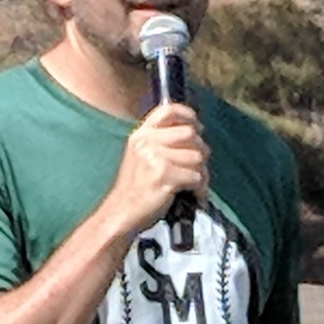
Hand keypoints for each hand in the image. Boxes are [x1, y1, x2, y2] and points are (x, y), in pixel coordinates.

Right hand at [104, 102, 209, 236]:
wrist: (122, 212)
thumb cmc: (136, 189)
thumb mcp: (142, 156)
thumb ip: (162, 142)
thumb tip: (195, 134)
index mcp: (142, 134)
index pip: (168, 110)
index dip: (188, 115)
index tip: (198, 127)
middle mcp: (147, 141)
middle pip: (190, 134)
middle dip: (201, 151)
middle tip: (198, 167)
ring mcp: (155, 157)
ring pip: (197, 157)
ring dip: (201, 173)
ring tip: (194, 185)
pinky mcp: (164, 175)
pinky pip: (196, 176)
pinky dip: (199, 189)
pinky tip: (193, 195)